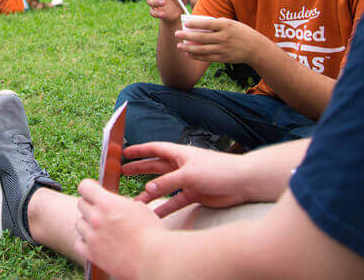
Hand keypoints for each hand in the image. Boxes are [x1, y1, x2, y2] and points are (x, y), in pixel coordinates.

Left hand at [74, 179, 160, 279]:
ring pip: (79, 223)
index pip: (85, 187)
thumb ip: (120, 203)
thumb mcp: (138, 207)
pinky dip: (86, 241)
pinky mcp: (90, 254)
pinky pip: (79, 242)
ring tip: (102, 227)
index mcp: (107, 202)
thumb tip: (115, 203)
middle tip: (101, 210)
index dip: (89, 187)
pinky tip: (97, 240)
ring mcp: (91, 237)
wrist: (151, 257)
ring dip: (88, 223)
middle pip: (81, 204)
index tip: (94, 190)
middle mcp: (95, 218)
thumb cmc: (149, 230)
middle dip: (90, 204)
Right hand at [123, 142, 250, 216]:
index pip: (156, 149)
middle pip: (156, 166)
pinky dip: (164, 207)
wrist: (241, 182)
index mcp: (181, 154)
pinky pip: (175, 201)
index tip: (125, 152)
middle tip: (122, 173)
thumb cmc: (219, 170)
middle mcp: (182, 165)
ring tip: (134, 202)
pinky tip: (154, 214)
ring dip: (150, 193)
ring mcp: (188, 180)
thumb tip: (148, 189)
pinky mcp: (194, 194)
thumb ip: (168, 182)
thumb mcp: (189, 174)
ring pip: (164, 186)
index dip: (140, 150)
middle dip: (140, 169)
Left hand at [175, 17, 261, 64]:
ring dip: (189, 48)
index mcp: (226, 25)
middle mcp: (224, 37)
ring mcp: (223, 49)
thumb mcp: (231, 24)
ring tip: (179, 46)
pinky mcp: (223, 58)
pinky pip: (206, 58)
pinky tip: (188, 54)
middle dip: (187, 36)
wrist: (255, 48)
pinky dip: (196, 56)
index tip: (185, 23)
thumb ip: (216, 24)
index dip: (195, 23)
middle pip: (201, 37)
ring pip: (202, 49)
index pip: (207, 23)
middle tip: (177, 34)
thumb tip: (198, 26)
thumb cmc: (240, 32)